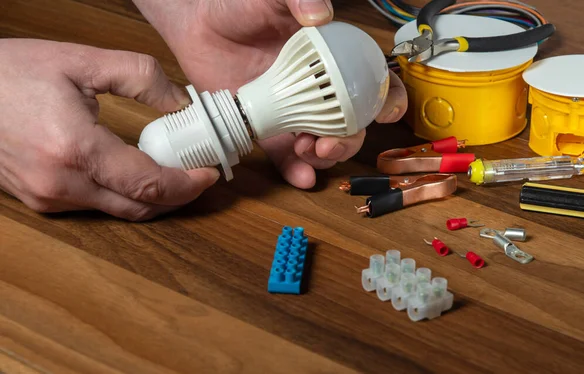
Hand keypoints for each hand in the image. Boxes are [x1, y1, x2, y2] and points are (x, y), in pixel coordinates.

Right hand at [0, 39, 219, 220]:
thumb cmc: (8, 74)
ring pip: (117, 211)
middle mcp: (61, 185)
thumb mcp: (80, 61)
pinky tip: (132, 172)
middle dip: (176, 195)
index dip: (187, 184)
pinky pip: (93, 205)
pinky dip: (121, 193)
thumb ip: (139, 76)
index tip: (208, 173)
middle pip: (138, 208)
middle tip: (197, 175)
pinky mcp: (38, 200)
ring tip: (171, 170)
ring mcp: (47, 198)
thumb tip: (179, 102)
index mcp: (75, 150)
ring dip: (149, 196)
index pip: (149, 185)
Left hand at [134, 0, 407, 187]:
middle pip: (350, 125)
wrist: (196, 28)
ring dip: (326, 158)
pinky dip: (296, 170)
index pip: (369, 83)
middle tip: (329, 143)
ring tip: (309, 152)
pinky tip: (302, 178)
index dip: (386, 100)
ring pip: (323, 145)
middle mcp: (316, 92)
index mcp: (329, 61)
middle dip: (350, 141)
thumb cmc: (237, 8)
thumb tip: (321, 15)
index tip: (386, 113)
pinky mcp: (267, 132)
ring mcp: (292, 114)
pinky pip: (285, 156)